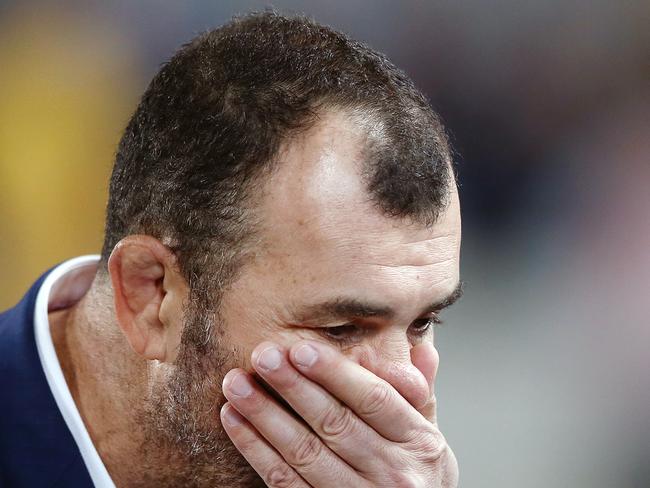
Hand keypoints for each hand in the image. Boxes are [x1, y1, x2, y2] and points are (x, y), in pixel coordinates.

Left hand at [220, 340, 458, 486]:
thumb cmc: (418, 475)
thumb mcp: (429, 434)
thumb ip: (419, 393)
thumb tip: (419, 346)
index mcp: (418, 442)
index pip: (374, 399)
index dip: (336, 373)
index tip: (302, 349)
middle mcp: (392, 472)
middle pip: (335, 423)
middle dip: (294, 386)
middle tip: (262, 355)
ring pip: (305, 453)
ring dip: (265, 416)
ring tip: (236, 384)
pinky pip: (285, 483)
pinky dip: (256, 450)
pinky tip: (235, 420)